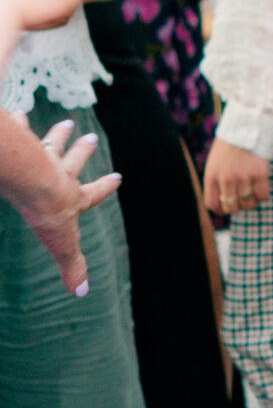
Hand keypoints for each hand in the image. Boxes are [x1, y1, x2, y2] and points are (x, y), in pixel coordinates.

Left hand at [6, 116, 121, 294]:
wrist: (30, 183)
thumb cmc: (48, 212)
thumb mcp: (63, 245)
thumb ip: (71, 266)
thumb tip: (82, 293)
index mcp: (71, 197)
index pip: (92, 193)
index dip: (105, 188)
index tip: (118, 178)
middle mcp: (59, 174)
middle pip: (73, 161)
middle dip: (82, 151)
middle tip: (89, 137)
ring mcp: (40, 159)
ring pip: (50, 145)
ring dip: (57, 136)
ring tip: (65, 123)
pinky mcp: (20, 148)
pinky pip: (19, 132)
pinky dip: (18, 124)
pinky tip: (18, 114)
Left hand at [205, 138, 270, 216]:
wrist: (247, 125)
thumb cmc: (230, 144)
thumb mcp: (215, 161)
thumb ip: (217, 180)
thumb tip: (224, 201)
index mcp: (211, 174)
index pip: (211, 204)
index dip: (219, 209)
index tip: (225, 207)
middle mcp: (226, 178)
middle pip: (230, 207)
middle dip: (236, 206)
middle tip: (240, 199)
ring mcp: (243, 176)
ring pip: (248, 203)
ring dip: (250, 201)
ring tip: (251, 191)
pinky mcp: (260, 173)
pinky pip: (263, 195)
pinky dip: (262, 195)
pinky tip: (261, 186)